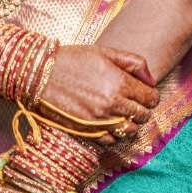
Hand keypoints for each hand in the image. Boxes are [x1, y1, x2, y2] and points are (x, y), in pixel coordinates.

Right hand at [40, 45, 158, 141]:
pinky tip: (107, 122)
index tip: (143, 93)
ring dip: (129, 123)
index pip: (151, 98)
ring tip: (120, 113)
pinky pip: (112, 141)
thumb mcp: (104, 52)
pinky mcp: (88, 131)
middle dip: (141, 109)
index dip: (150, 95)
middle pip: (143, 115)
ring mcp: (101, 120)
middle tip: (131, 102)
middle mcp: (113, 104)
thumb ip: (133, 62)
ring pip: (130, 131)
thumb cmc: (72, 59)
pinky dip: (114, 134)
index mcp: (120, 82)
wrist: (40, 74)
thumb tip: (151, 80)